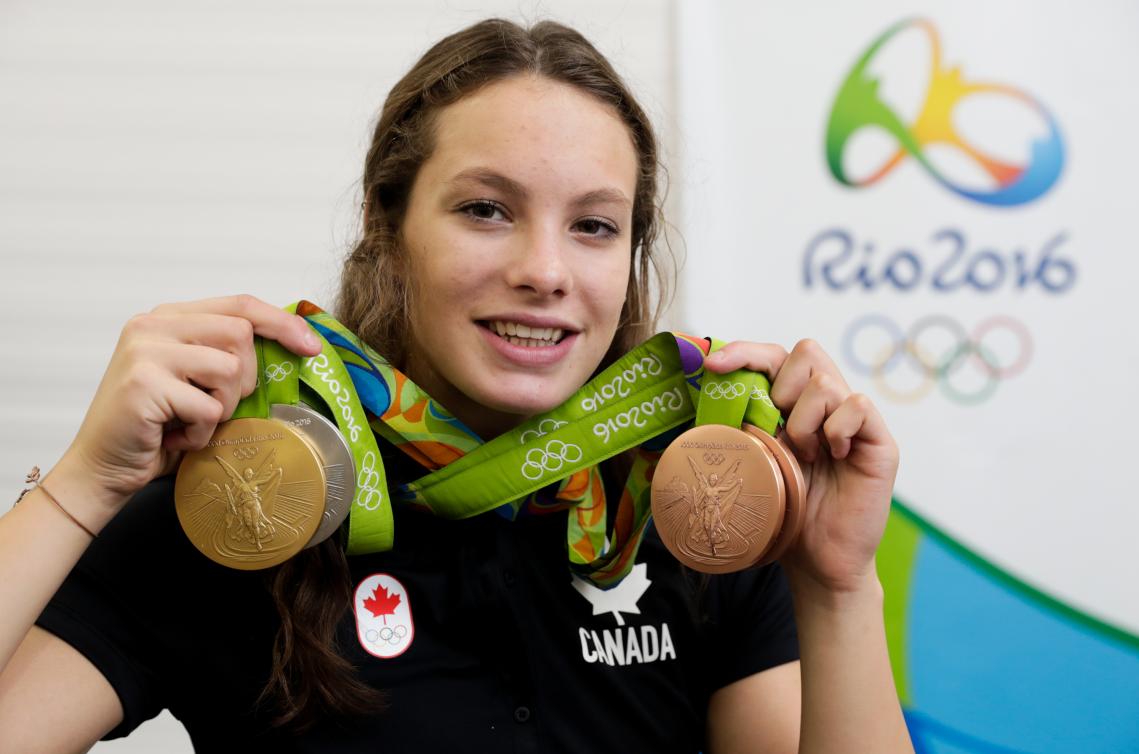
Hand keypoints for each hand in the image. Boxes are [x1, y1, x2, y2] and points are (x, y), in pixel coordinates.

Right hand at [64, 295, 321, 511]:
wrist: (102, 466)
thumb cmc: (158, 426)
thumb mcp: (196, 379)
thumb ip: (226, 354)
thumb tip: (294, 345)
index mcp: (169, 317)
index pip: (240, 304)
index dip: (282, 323)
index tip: (311, 346)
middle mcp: (153, 325)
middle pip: (241, 334)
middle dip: (245, 380)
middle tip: (214, 405)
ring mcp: (146, 352)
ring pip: (231, 370)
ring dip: (223, 408)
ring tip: (191, 420)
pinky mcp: (144, 384)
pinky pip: (210, 408)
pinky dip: (202, 433)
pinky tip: (176, 437)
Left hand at [703, 339, 898, 594]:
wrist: (816, 561)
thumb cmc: (782, 513)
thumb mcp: (750, 462)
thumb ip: (737, 426)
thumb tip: (696, 396)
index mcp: (794, 405)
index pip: (775, 356)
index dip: (745, 352)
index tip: (713, 365)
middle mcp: (827, 405)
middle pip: (806, 351)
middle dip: (780, 386)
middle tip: (776, 429)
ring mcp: (855, 421)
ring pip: (826, 382)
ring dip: (803, 421)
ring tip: (803, 457)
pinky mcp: (879, 441)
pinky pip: (857, 406)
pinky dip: (836, 430)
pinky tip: (832, 456)